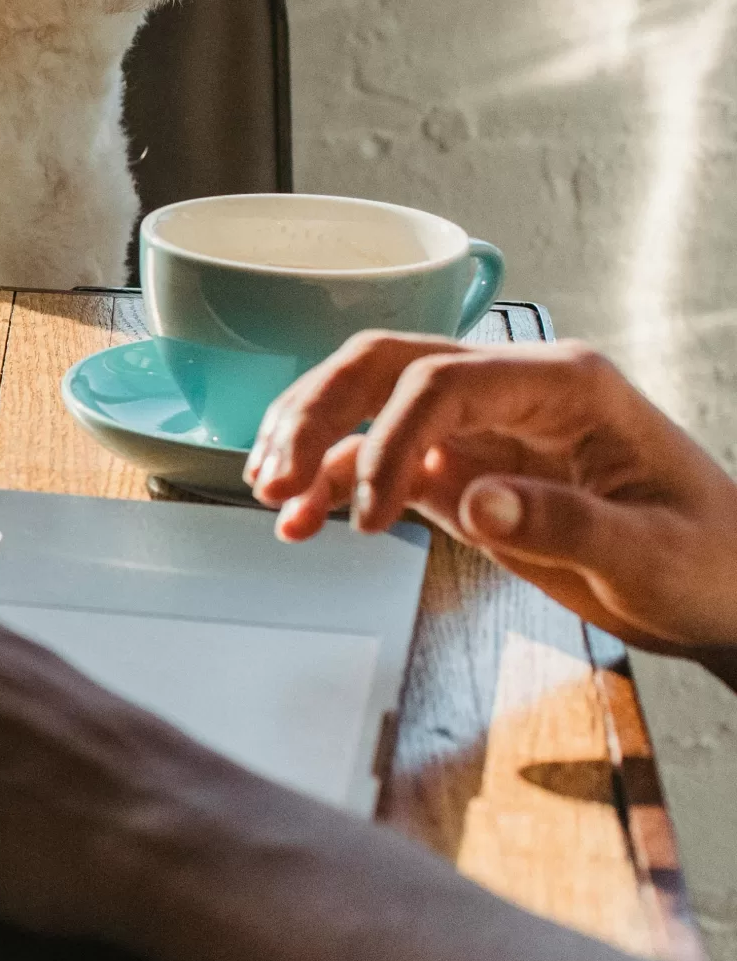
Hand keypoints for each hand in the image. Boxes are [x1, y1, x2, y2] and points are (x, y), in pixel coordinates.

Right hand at [248, 334, 736, 659]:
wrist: (727, 594)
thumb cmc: (710, 563)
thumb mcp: (652, 554)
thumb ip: (566, 522)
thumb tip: (473, 500)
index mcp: (564, 385)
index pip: (441, 381)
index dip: (391, 440)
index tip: (372, 517)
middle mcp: (511, 391)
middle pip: (385, 366)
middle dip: (318, 413)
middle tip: (274, 477)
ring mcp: (481, 427)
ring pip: (366, 401)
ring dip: (310, 439)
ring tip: (270, 494)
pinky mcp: (462, 470)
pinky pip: (378, 460)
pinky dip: (332, 484)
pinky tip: (300, 521)